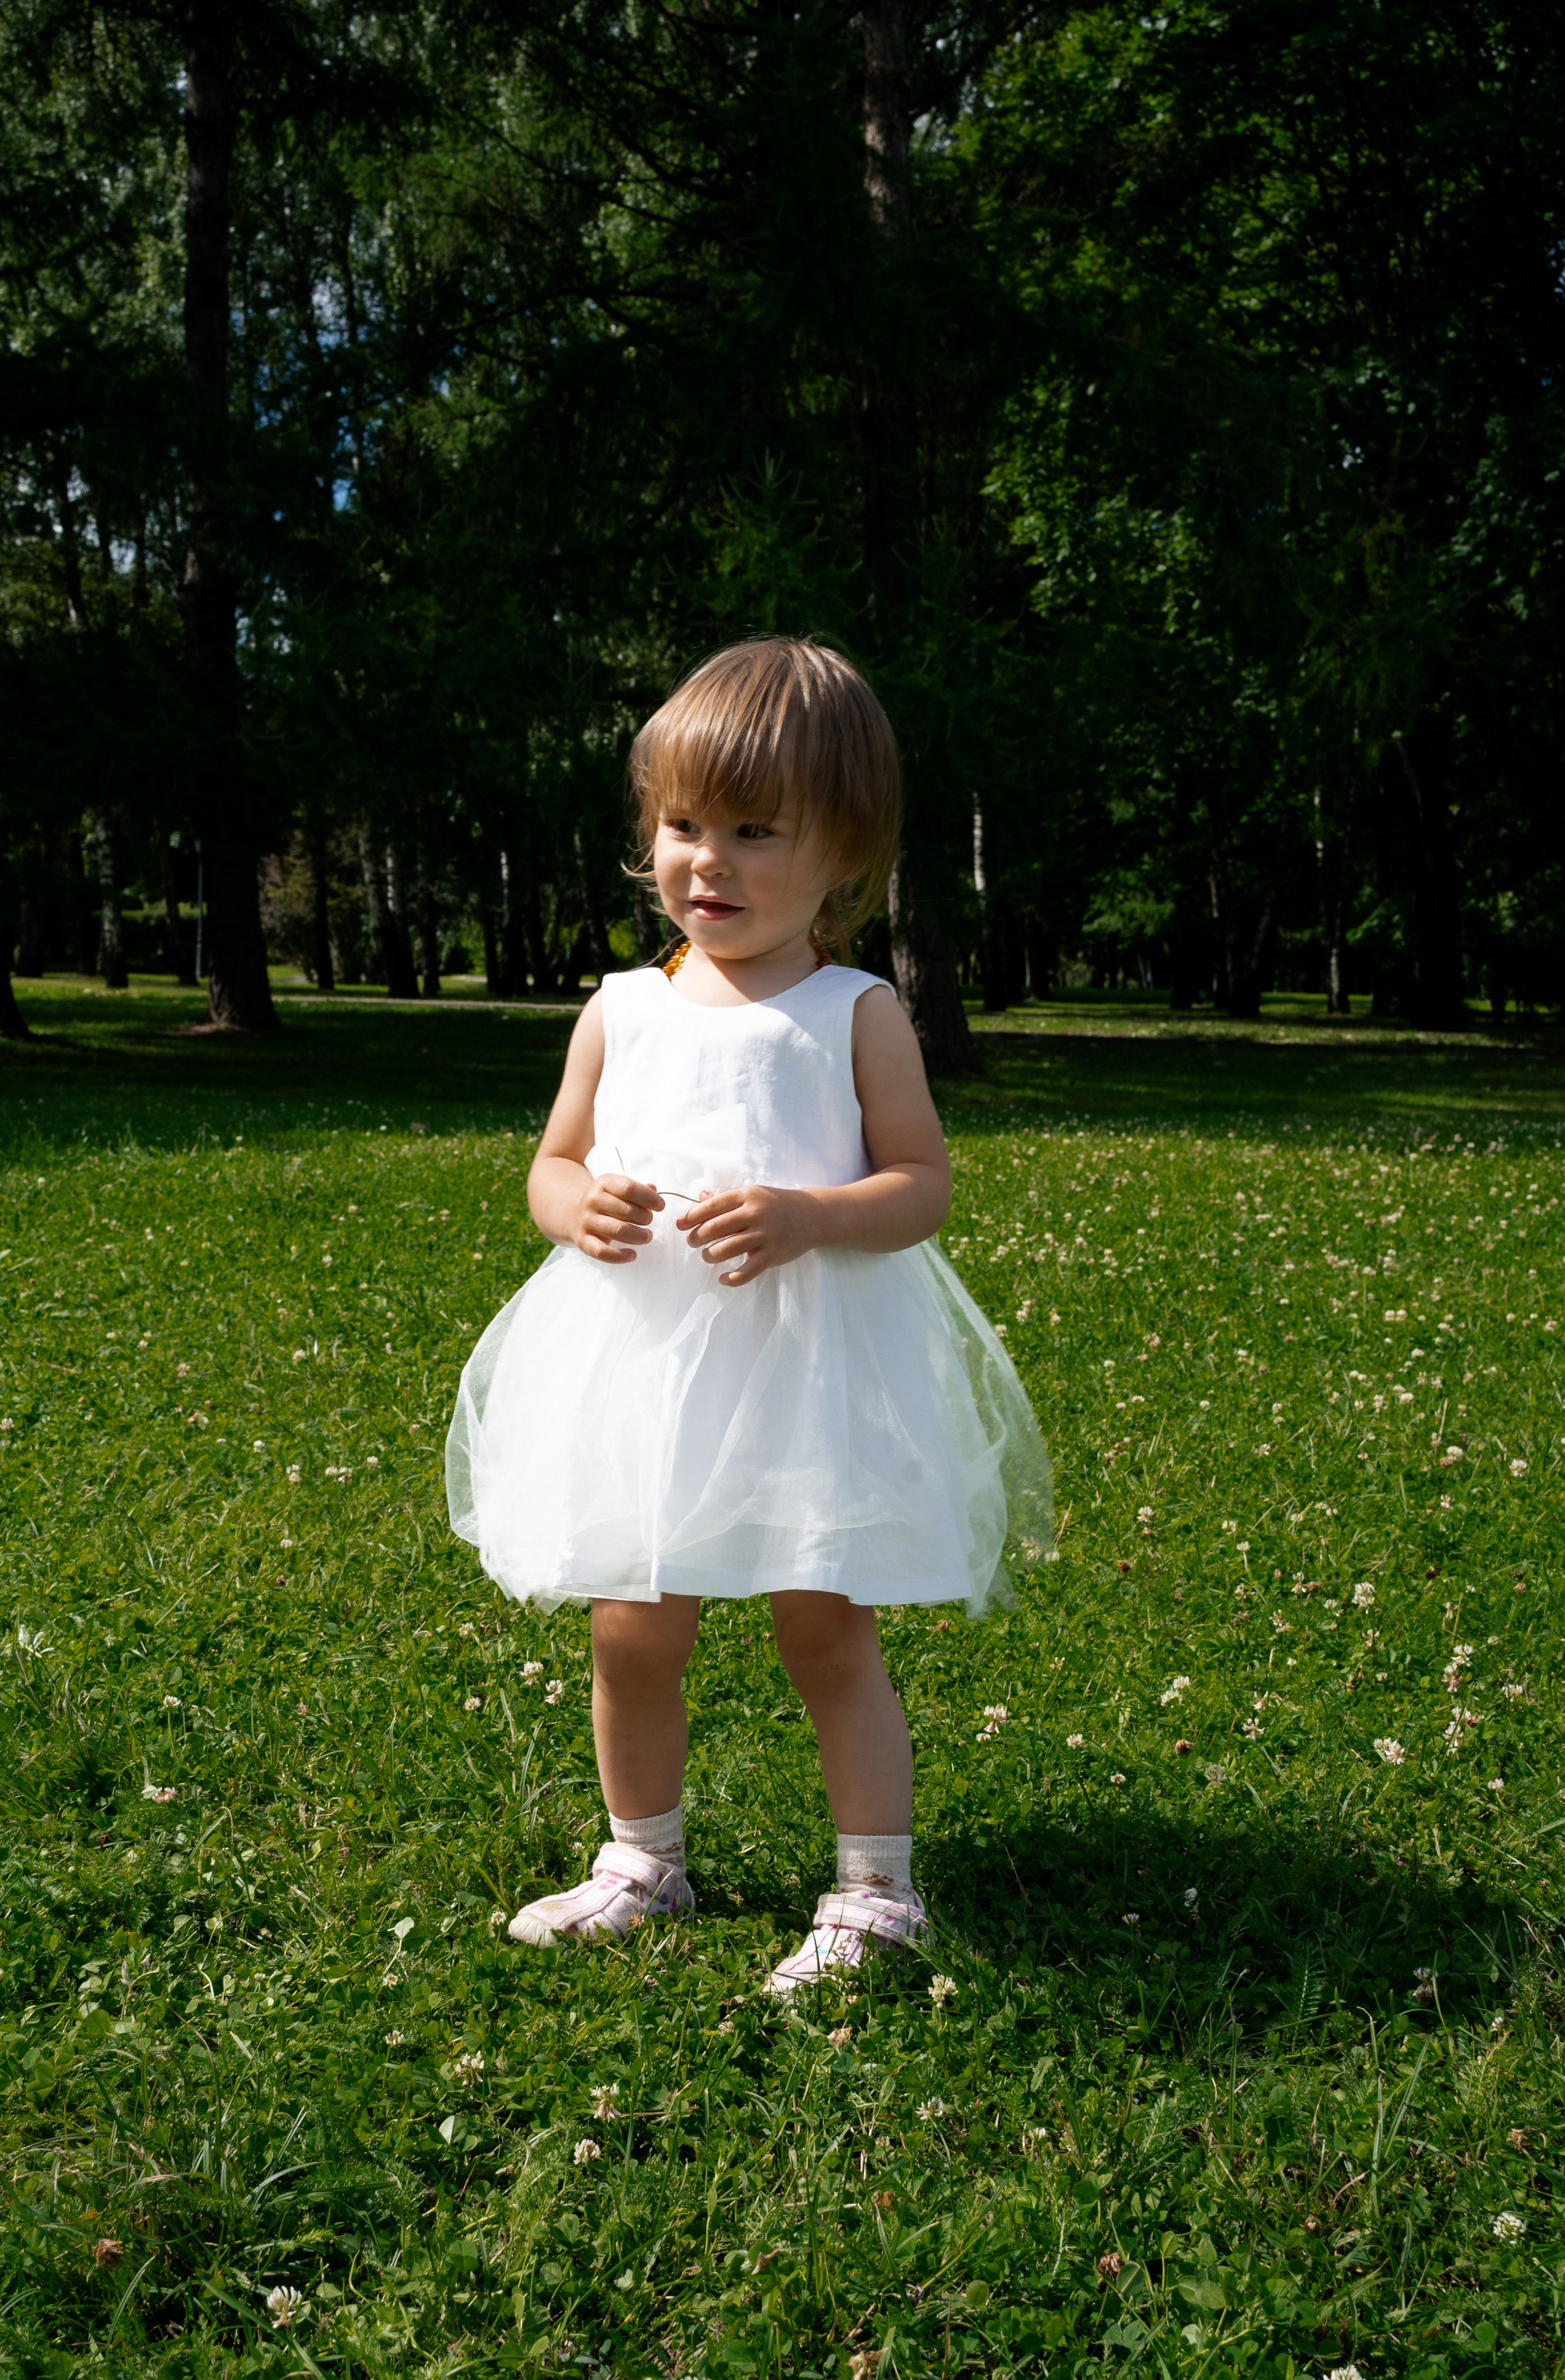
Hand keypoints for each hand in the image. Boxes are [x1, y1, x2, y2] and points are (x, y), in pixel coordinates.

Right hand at [573, 1173, 662, 1263]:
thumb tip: (654, 1190)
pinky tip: (633, 1255)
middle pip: (626, 1210)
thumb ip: (638, 1189)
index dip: (649, 1198)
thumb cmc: (607, 1201)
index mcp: (604, 1183)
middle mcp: (592, 1200)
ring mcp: (586, 1221)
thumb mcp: (619, 1189)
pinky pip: (602, 1252)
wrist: (574, 1213)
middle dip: (645, 1218)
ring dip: (639, 1236)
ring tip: (647, 1236)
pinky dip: (620, 1256)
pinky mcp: (582, 1240)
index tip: (661, 1206)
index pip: (629, 1188)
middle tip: (649, 1221)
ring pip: (618, 1230)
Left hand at [677, 1184, 817, 1285]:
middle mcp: (755, 1214)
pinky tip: (723, 1279)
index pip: (712, 1206)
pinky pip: (747, 1271)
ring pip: (726, 1249)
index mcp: (747, 1196)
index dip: (692, 1216)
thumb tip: (699, 1197)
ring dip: (710, 1255)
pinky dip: (732, 1279)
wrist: (812, 1215)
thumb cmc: (777, 1204)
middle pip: (715, 1228)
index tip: (680, 1225)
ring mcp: (765, 1235)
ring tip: (707, 1256)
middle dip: (697, 1237)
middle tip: (693, 1242)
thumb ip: (726, 1198)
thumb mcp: (753, 1194)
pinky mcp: (772, 1255)